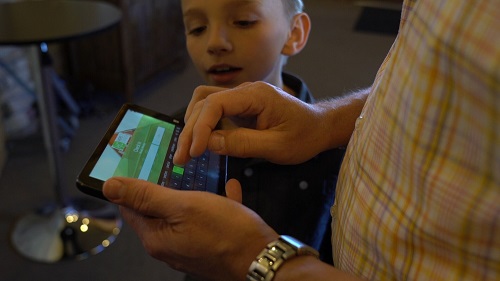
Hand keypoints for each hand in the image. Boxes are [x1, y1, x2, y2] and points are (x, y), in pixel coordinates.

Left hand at [103, 177, 277, 280]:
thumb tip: (110, 187)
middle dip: (162, 188)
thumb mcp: (183, 205)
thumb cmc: (225, 232)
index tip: (139, 164)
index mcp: (156, 237)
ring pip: (182, 215)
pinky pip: (207, 221)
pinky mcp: (209, 247)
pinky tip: (227, 190)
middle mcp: (169, 246)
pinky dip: (213, 205)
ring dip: (188, 195)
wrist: (261, 258)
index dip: (132, 184)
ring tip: (198, 176)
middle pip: (156, 211)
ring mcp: (190, 247)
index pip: (131, 208)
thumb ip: (146, 195)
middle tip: (170, 165)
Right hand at [174, 81, 332, 165]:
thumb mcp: (276, 146)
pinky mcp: (241, 107)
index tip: (195, 152)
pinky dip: (203, 126)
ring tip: (187, 152)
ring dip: (193, 125)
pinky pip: (215, 111)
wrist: (320, 127)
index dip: (200, 127)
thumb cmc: (304, 136)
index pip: (215, 103)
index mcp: (255, 95)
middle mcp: (245, 91)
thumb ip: (242, 143)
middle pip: (204, 101)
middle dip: (191, 130)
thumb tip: (209, 143)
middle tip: (182, 158)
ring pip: (205, 102)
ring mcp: (242, 97)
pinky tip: (200, 144)